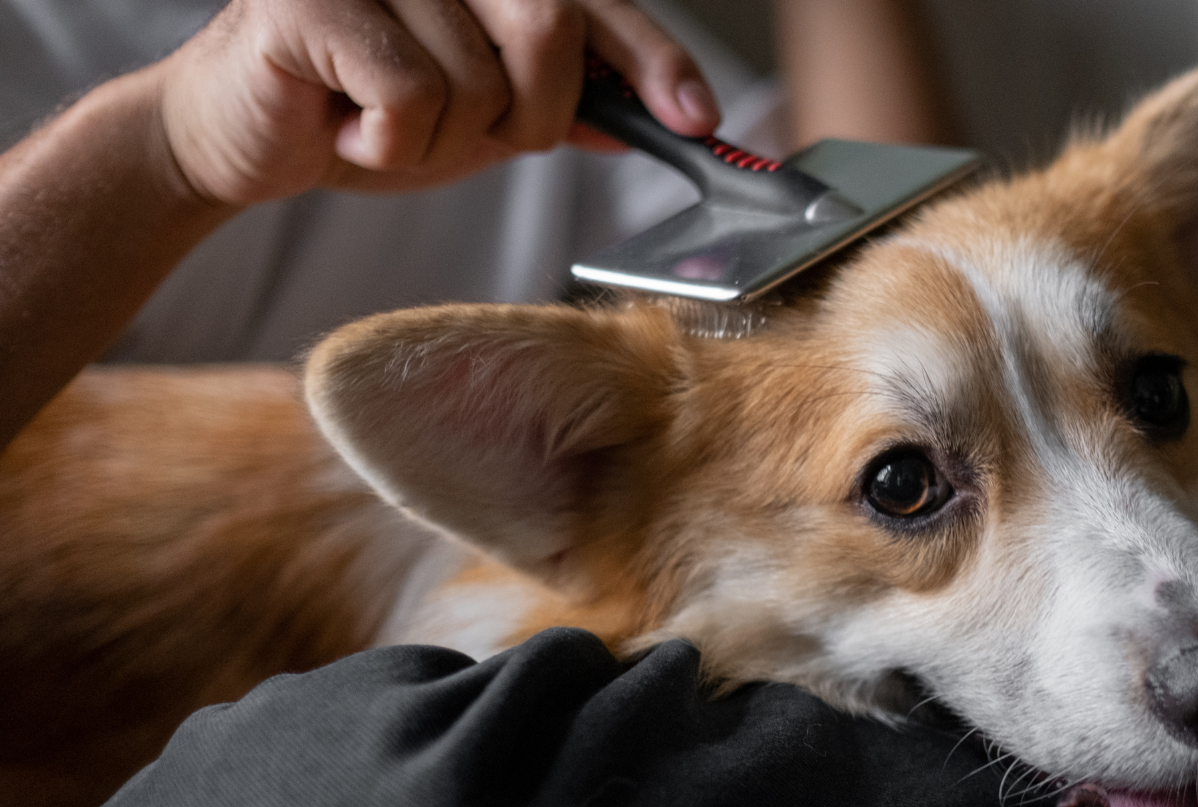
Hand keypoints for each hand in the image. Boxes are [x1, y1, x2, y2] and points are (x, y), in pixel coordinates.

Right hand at [154, 0, 719, 205]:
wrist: (245, 137)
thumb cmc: (365, 110)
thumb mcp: (488, 114)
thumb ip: (568, 102)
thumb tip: (663, 115)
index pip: (592, 4)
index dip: (654, 59)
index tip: (698, 119)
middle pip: (548, 28)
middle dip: (531, 112)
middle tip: (479, 134)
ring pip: (475, 80)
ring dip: (443, 140)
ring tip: (385, 125)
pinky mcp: (310, 4)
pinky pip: (408, 97)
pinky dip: (390, 145)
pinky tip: (349, 128)